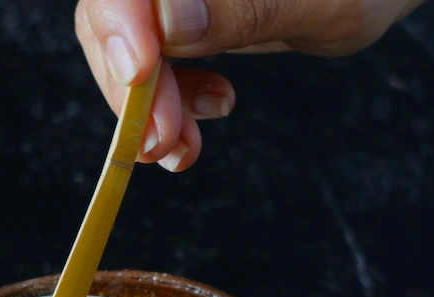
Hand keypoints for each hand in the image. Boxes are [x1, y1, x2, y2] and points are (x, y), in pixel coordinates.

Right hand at [75, 0, 425, 170]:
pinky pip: (156, 63)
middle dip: (130, 84)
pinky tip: (209, 111)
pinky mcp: (187, 19)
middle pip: (112, 15)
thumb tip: (168, 24)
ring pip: (127, 46)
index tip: (140, 74)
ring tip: (184, 145)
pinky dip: (170, 104)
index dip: (119, 22)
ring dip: (147, 108)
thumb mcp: (321, 1)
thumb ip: (245, 8)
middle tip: (161, 140)